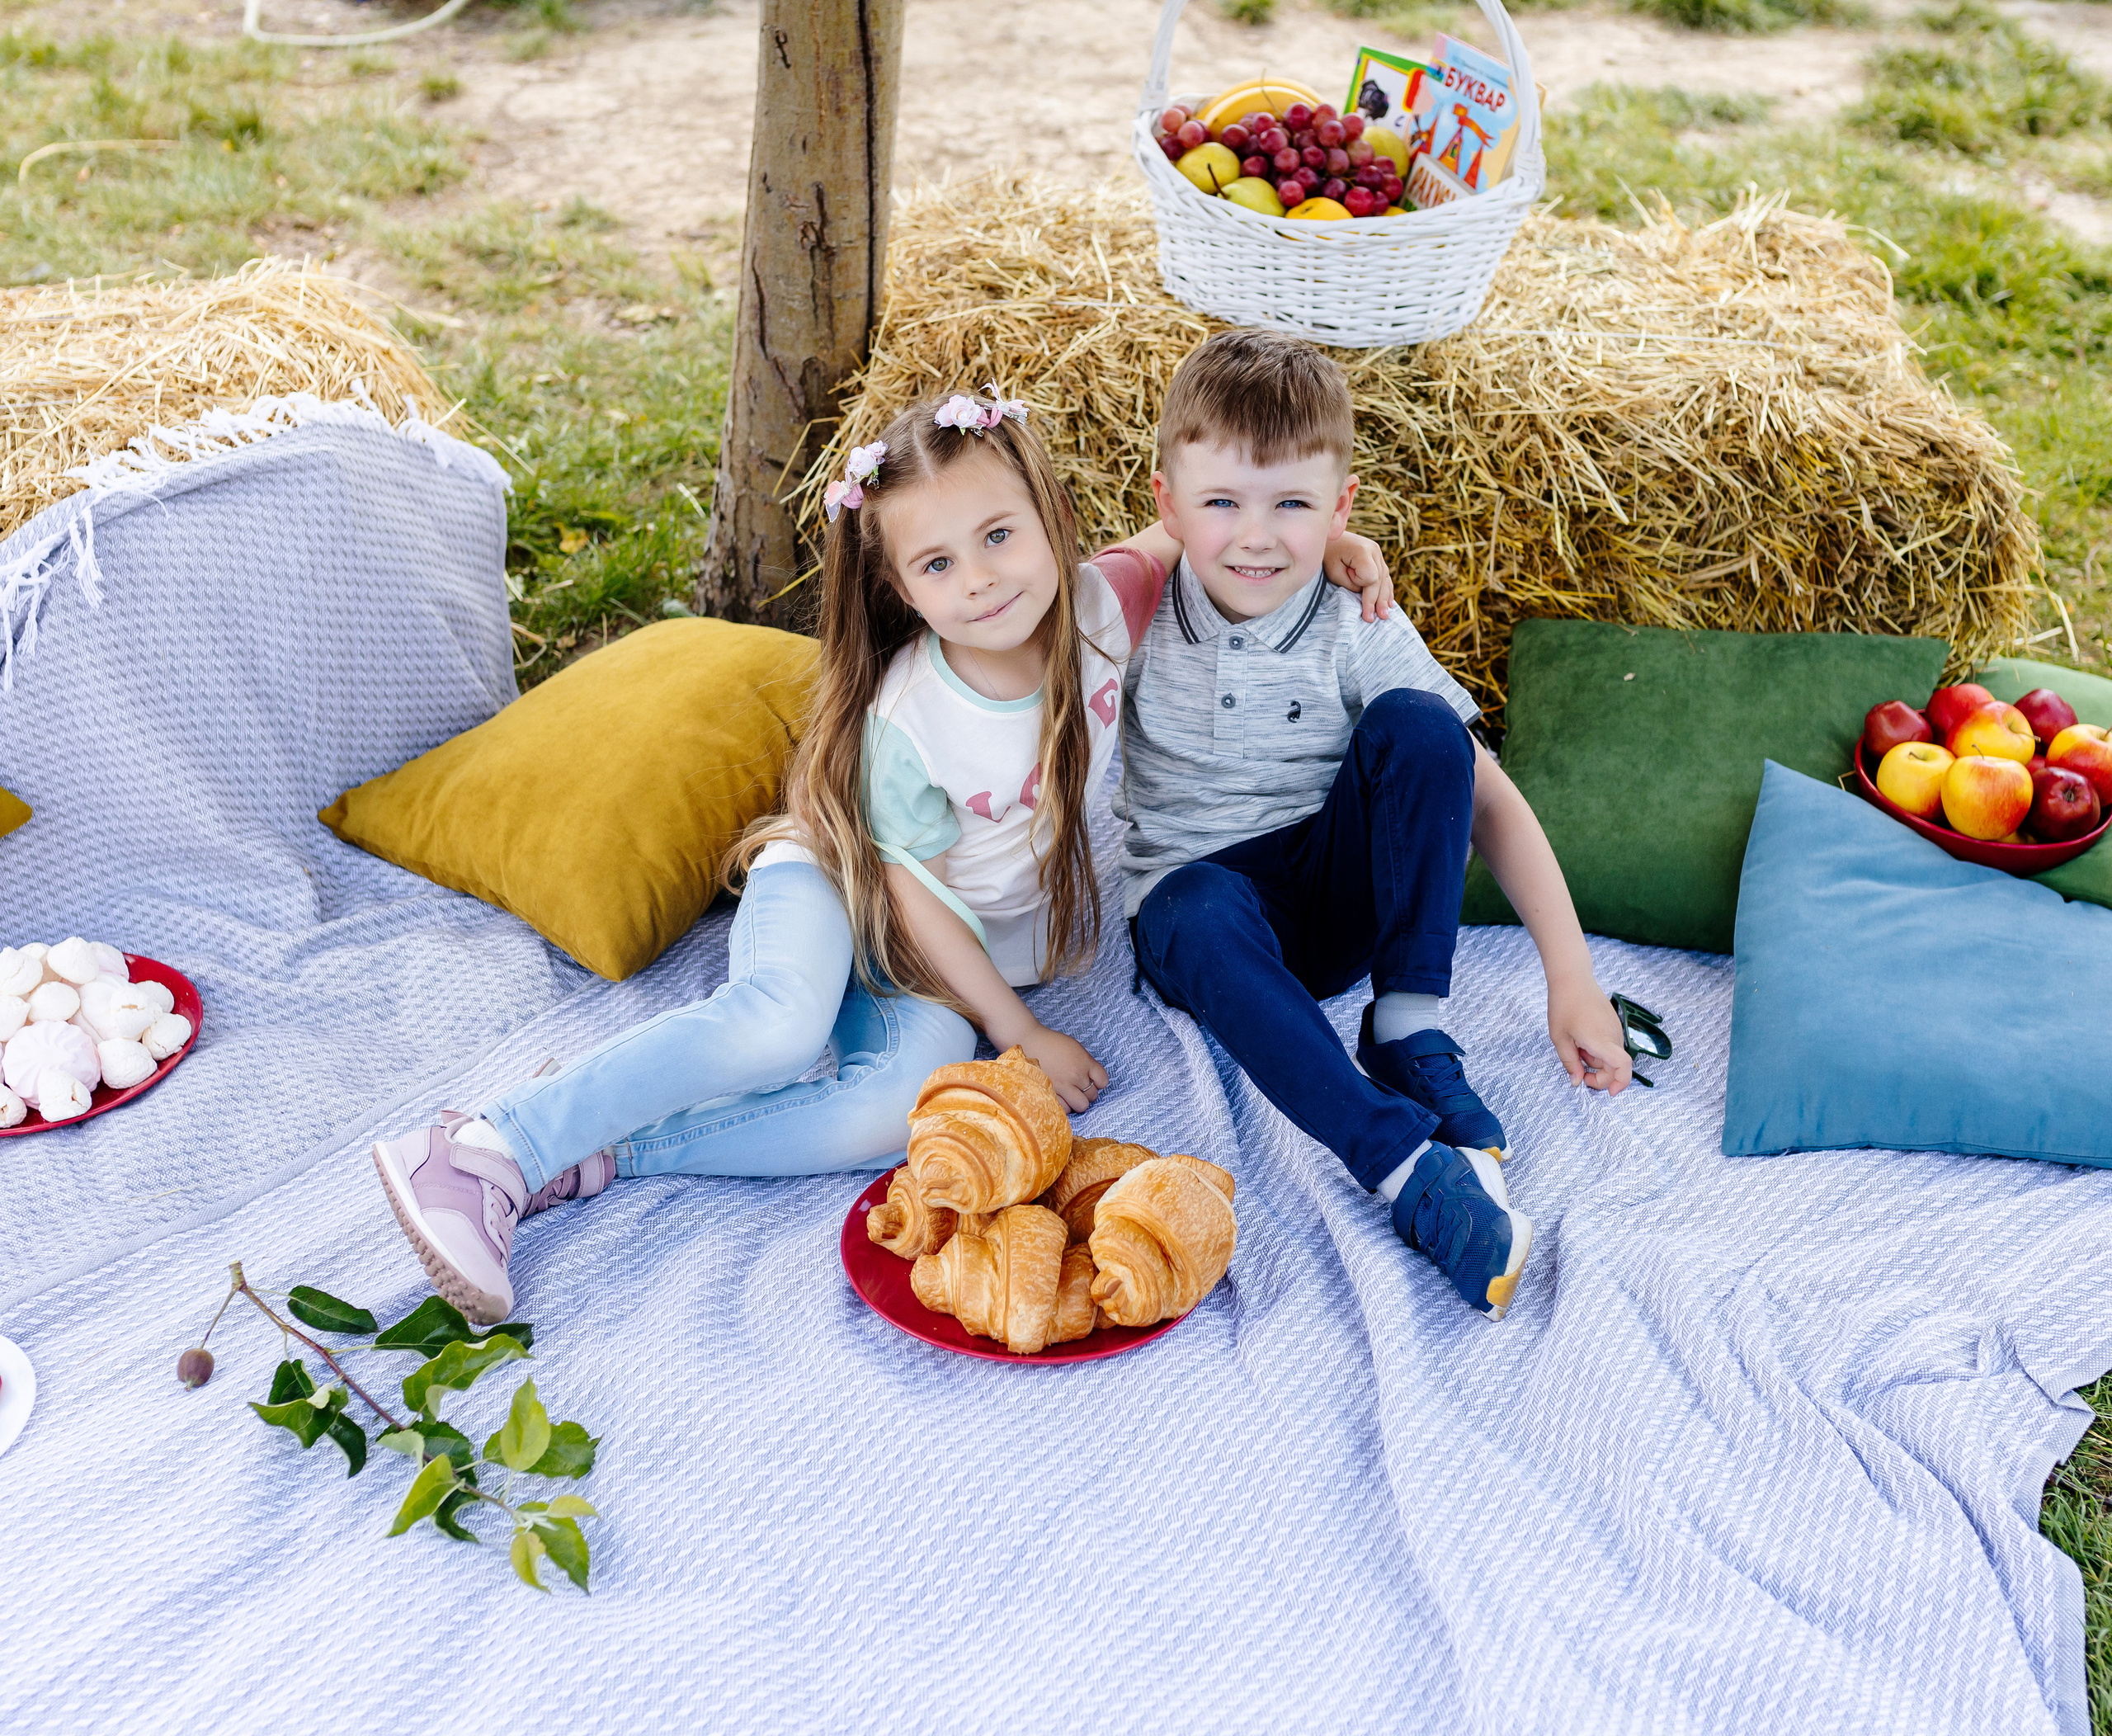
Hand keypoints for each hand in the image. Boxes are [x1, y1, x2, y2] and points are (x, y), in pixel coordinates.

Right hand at [1013, 1022, 1107, 1112]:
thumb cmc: (1050, 1043)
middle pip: (1093, 1095)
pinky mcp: (1050, 1092)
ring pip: (1081, 1106)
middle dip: (1087, 1094)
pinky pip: (1065, 1109)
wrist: (1028, 1041)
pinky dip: (1064, 1106)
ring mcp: (1063, 1085)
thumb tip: (1092, 1080)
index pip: (1103, 1080)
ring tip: (1069, 1096)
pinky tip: (1059, 1098)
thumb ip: (1085, 1063)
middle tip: (1078, 1089)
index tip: (1092, 1081)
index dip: (1098, 1082)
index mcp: (1084, 1061)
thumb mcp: (1074, 1047)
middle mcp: (1076, 1074)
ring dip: (1077, 1102)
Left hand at [1322, 531, 1393, 621]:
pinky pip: (1384, 576)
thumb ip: (1350, 583)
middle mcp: (1374, 550)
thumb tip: (1363, 592)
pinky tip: (1389, 603)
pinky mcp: (1377, 557)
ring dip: (1384, 599)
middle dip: (1376, 601)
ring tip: (1384, 615)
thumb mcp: (1333, 570)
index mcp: (1363, 551)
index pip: (1370, 578)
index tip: (1351, 586)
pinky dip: (1386, 590)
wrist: (1329, 536)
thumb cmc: (1327, 554)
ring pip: (1384, 580)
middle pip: (1379, 581)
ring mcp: (1377, 553)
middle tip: (1371, 619)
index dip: (1362, 586)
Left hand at [1549, 975, 1631, 1094]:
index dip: (1620, 1083)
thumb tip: (1577, 1081)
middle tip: (1579, 1073)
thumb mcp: (1560, 1038)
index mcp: (1601, 1041)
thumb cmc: (1563, 1006)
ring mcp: (1615, 1029)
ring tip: (1576, 1048)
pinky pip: (1609, 1045)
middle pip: (1615, 1067)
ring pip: (1611, 1056)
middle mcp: (1613, 1036)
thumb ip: (1570, 1062)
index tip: (1609, 1092)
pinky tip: (1582, 1040)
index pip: (1623, 1066)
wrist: (1572, 979)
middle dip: (1599, 1076)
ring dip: (1596, 1062)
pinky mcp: (1612, 1023)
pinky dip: (1598, 1051)